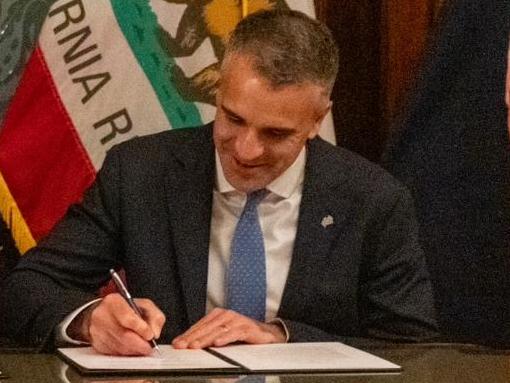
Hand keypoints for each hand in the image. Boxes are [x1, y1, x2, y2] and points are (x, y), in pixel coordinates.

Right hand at [70, 293, 165, 355]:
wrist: (103, 313)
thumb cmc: (125, 308)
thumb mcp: (144, 305)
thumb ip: (155, 316)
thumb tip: (155, 333)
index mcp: (113, 302)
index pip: (127, 317)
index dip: (141, 328)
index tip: (150, 335)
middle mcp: (102, 315)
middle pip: (123, 335)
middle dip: (139, 344)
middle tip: (149, 347)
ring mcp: (96, 330)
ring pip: (119, 347)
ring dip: (134, 350)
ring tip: (142, 348)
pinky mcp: (96, 343)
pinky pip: (113, 353)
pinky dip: (125, 353)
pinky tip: (131, 349)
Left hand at [171, 308, 285, 348]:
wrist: (265, 334)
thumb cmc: (241, 334)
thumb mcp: (222, 335)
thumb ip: (208, 337)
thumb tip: (189, 344)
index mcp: (218, 315)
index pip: (199, 325)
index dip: (187, 334)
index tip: (177, 343)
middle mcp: (226, 315)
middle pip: (206, 327)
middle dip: (192, 338)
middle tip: (181, 346)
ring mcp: (236, 320)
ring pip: (217, 330)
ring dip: (205, 339)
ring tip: (195, 346)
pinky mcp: (247, 328)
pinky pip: (234, 333)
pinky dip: (225, 338)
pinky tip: (217, 344)